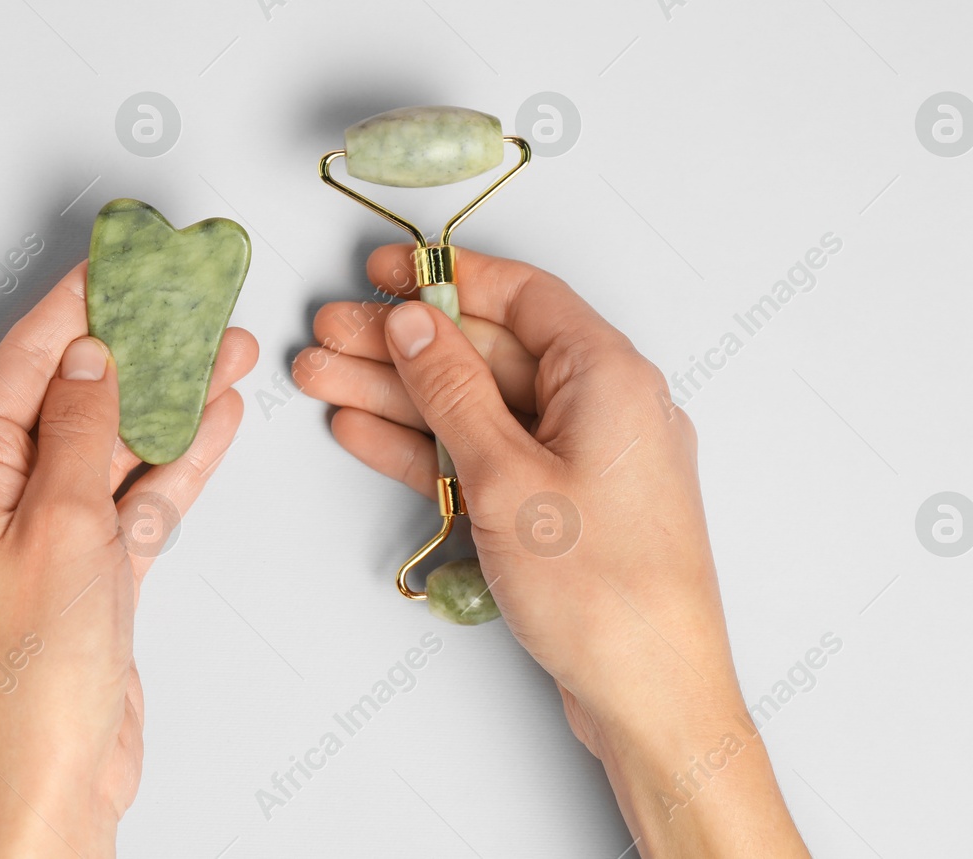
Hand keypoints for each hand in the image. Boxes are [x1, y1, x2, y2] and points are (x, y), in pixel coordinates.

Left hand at [0, 260, 256, 857]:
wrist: (56, 774)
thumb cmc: (32, 673)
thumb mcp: (63, 525)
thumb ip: (81, 429)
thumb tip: (88, 353)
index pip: (29, 357)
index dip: (80, 299)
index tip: (124, 255)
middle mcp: (2, 492)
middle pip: (80, 389)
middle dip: (142, 342)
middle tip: (195, 293)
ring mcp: (51, 529)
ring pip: (120, 436)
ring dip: (175, 394)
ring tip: (231, 344)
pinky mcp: (94, 565)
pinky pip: (140, 488)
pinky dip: (182, 455)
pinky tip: (218, 414)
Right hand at [293, 245, 808, 857]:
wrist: (652, 699)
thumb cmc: (602, 590)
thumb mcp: (507, 476)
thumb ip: (452, 389)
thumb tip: (412, 321)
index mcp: (609, 375)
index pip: (520, 296)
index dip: (444, 278)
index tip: (379, 273)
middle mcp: (602, 406)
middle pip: (488, 351)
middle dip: (401, 344)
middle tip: (326, 337)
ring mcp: (579, 460)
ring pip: (476, 407)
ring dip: (398, 395)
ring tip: (320, 381)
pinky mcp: (559, 508)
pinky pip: (486, 457)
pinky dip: (427, 447)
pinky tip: (363, 432)